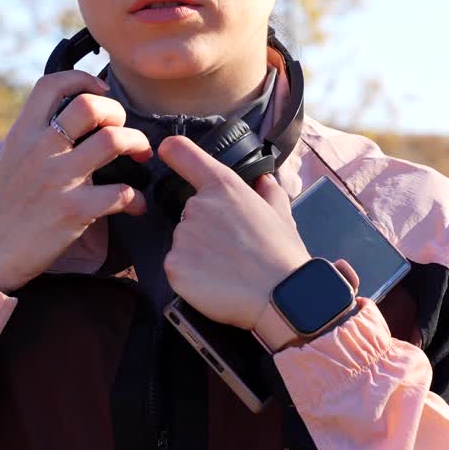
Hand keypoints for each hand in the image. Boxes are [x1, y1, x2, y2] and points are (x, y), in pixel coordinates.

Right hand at [0, 71, 151, 291]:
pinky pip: (122, 193)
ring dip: (137, 144)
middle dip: (118, 112)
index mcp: (22, 134)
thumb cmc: (3, 206)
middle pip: (90, 107)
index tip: (100, 90)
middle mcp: (40, 150)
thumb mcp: (11, 158)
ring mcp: (57, 179)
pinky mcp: (74, 211)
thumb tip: (73, 118)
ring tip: (140, 156)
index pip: (51, 85)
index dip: (82, 78)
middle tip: (123, 130)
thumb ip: (38, 135)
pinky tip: (136, 205)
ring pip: (113, 141)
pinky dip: (137, 199)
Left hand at [157, 135, 310, 329]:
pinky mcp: (174, 265)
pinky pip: (177, 267)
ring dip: (198, 254)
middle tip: (232, 248)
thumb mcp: (282, 214)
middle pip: (189, 212)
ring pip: (183, 242)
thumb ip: (268, 192)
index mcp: (224, 187)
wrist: (280, 297)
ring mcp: (183, 235)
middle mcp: (198, 205)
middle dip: (205, 228)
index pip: (183, 154)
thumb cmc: (282, 256)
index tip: (166, 153)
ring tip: (227, 268)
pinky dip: (191, 276)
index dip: (172, 152)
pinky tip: (214, 282)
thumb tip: (263, 180)